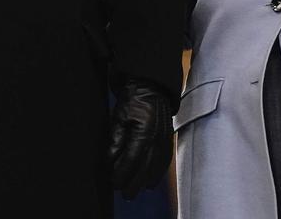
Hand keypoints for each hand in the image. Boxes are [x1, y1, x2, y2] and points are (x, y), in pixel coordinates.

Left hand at [108, 79, 172, 198]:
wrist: (151, 86)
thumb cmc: (133, 100)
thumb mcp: (118, 117)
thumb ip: (115, 140)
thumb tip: (111, 161)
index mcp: (143, 131)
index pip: (132, 159)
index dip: (123, 173)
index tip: (114, 183)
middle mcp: (157, 137)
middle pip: (146, 167)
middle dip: (135, 183)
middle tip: (125, 194)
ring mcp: (165, 138)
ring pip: (157, 166)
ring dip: (146, 181)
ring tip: (137, 190)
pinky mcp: (168, 138)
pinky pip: (165, 160)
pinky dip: (158, 172)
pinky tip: (151, 181)